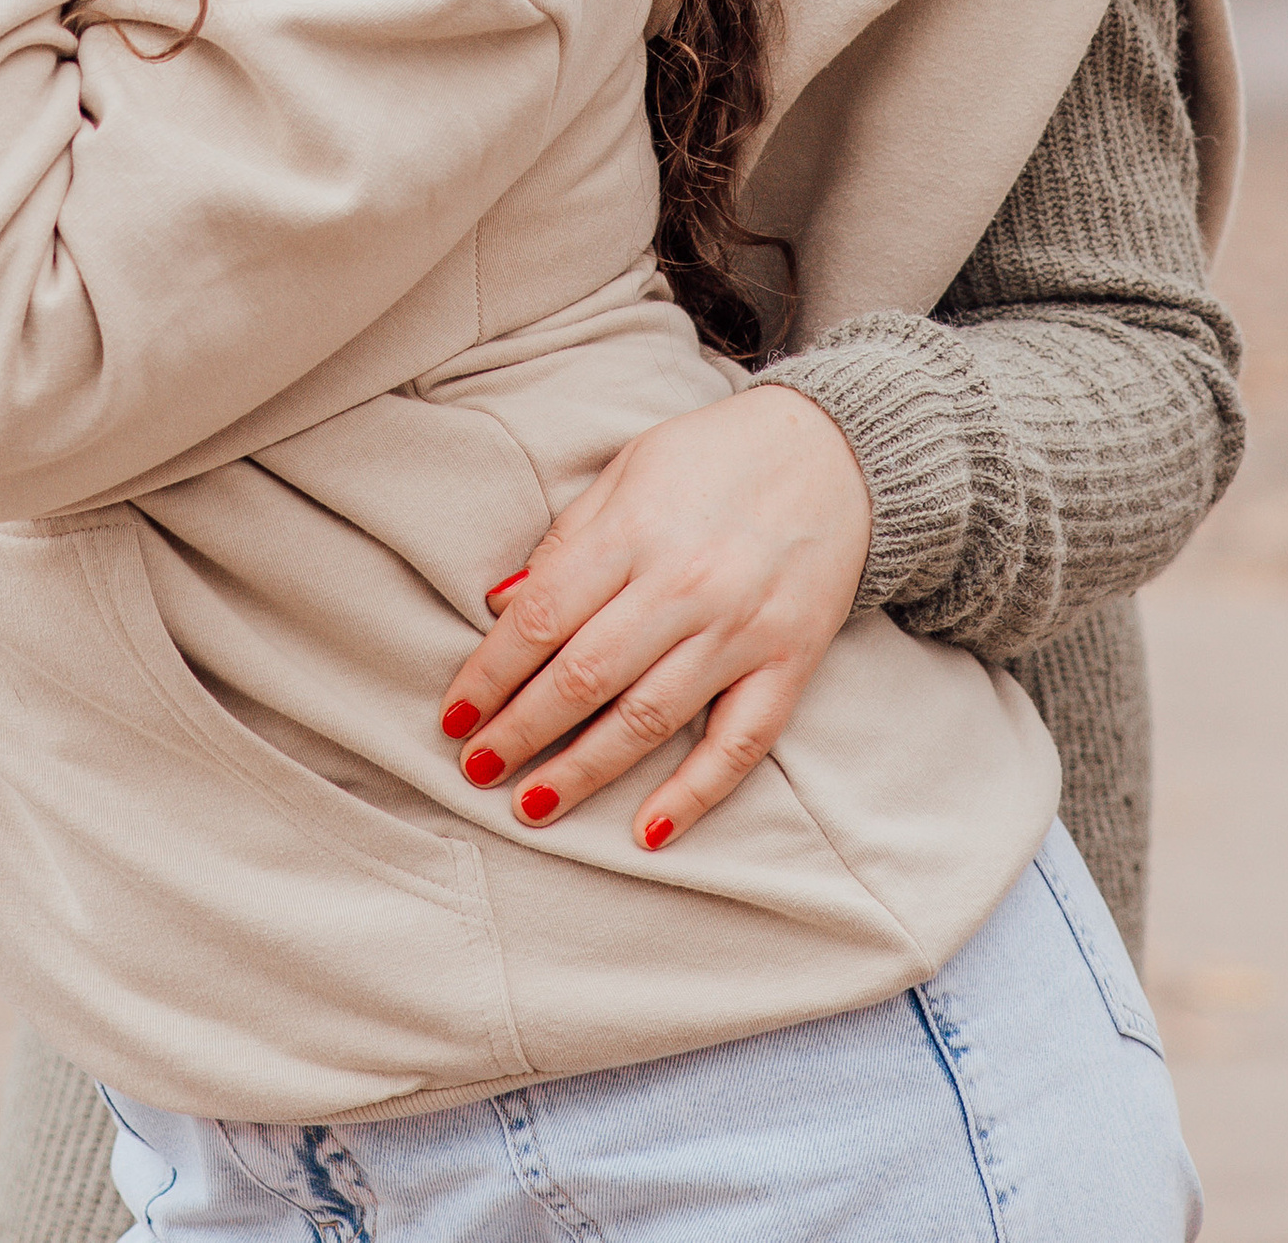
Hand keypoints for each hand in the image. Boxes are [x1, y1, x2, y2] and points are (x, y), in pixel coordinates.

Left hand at [436, 384, 872, 851]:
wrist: (835, 456)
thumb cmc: (713, 459)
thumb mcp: (629, 471)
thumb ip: (568, 540)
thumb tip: (500, 602)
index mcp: (634, 531)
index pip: (543, 616)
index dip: (490, 673)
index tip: (453, 716)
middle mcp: (685, 585)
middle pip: (585, 676)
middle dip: (521, 731)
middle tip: (476, 770)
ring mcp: (740, 630)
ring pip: (648, 719)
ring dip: (583, 770)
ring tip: (532, 804)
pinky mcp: (788, 665)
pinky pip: (738, 744)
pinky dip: (694, 794)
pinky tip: (647, 832)